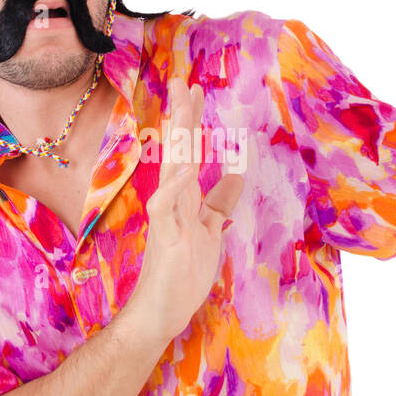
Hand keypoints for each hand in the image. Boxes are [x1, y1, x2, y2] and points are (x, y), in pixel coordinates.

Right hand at [128, 78, 244, 345]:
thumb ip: (219, 203)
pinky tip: (184, 171)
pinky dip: (174, 189)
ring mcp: (167, 219)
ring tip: (182, 107)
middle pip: (178, 152)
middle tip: (183, 82)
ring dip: (178, 140)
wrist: (160, 313)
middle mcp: (173, 202)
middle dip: (182, 118)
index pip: (189, 152)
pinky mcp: (164, 239)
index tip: (196, 90)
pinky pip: (165, 209)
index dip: (193, 122)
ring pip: (171, 171)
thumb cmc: (182, 275)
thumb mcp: (211, 232)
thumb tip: (235, 174)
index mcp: (184, 199)